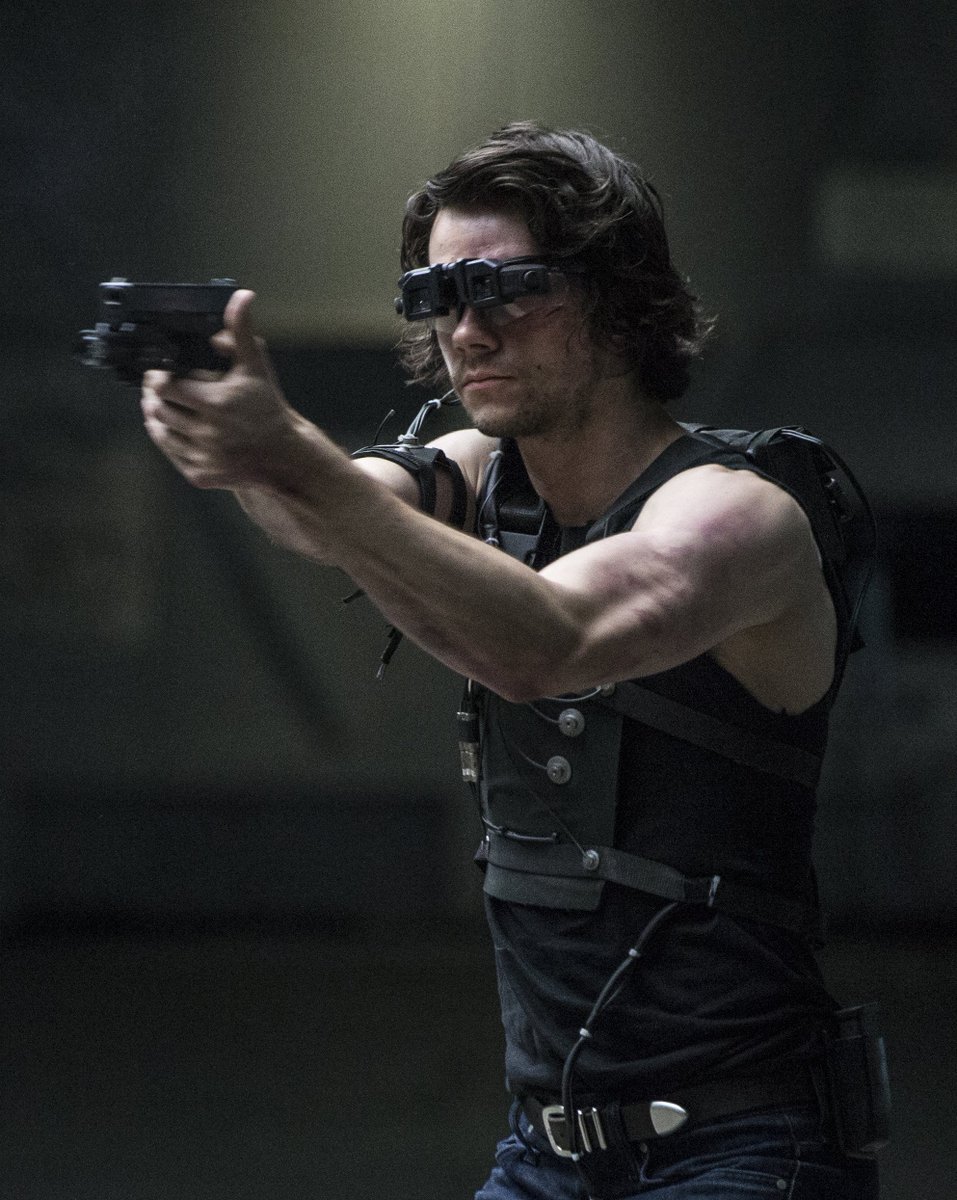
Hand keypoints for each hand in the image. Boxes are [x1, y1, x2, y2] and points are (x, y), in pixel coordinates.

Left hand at [141, 290, 304, 489]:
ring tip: (163, 404)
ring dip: (157, 416)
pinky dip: (168, 439)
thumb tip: (241, 297)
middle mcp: (208, 433)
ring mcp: (203, 456)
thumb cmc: (267, 407)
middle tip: (158, 386)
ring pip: (161, 432)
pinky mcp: (200, 475)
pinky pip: (171, 454)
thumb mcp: (256, 368)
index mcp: (216, 403)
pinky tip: (174, 427)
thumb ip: (242, 332)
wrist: (284, 456)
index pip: (165, 386)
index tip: (162, 371)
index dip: (158, 377)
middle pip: (158, 409)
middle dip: (154, 396)